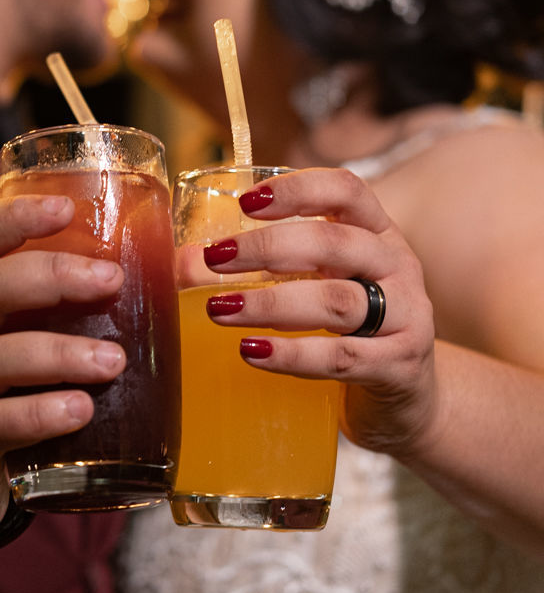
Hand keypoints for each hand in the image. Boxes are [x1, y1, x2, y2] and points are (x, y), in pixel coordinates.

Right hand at [0, 195, 125, 536]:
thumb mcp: (10, 339)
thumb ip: (64, 307)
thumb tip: (178, 268)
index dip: (15, 218)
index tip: (66, 208)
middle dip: (52, 278)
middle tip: (111, 281)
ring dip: (58, 354)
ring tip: (113, 362)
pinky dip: (37, 415)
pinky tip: (79, 411)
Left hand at [203, 167, 436, 458]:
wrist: (409, 402)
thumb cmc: (350, 332)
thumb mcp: (318, 287)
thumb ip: (264, 269)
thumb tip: (183, 262)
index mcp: (377, 233)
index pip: (347, 191)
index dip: (297, 189)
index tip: (246, 202)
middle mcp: (397, 266)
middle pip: (334, 243)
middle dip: (267, 247)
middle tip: (215, 259)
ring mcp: (406, 316)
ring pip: (337, 301)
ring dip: (270, 302)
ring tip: (219, 309)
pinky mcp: (400, 366)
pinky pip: (342, 358)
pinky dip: (292, 355)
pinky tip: (252, 351)